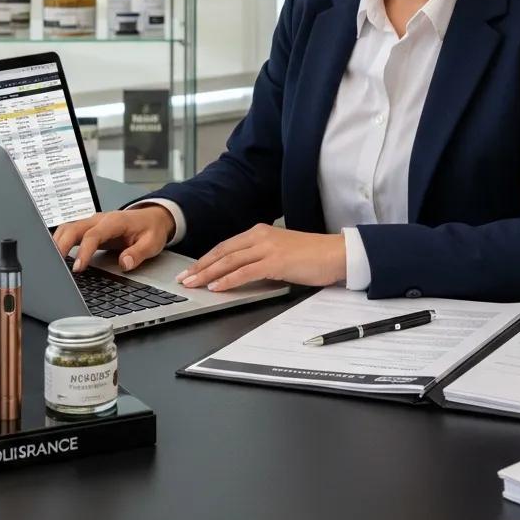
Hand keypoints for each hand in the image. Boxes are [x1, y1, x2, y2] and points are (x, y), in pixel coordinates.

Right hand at [52, 206, 175, 272]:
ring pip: (68, 228)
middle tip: (54, 266)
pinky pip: (70, 232)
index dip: (83, 252)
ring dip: (57, 242)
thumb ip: (138, 253)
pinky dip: (60, 242)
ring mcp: (93, 222)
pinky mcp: (89, 228)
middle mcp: (100, 219)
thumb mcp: (152, 242)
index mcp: (115, 221)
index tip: (77, 268)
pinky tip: (56, 256)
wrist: (153, 218)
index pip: (93, 235)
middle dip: (61, 245)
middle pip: (73, 228)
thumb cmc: (151, 229)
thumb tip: (125, 263)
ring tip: (50, 262)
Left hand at [178, 224, 345, 291]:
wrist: (335, 254)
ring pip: (229, 261)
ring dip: (208, 273)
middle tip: (184, 278)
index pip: (226, 245)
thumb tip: (243, 273)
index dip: (207, 258)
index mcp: (261, 232)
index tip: (192, 268)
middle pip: (223, 252)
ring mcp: (267, 248)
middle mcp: (261, 236)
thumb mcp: (281, 252)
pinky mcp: (275, 261)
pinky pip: (244, 272)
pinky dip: (227, 280)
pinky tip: (216, 287)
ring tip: (193, 283)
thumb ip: (261, 258)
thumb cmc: (313, 256)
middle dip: (200, 266)